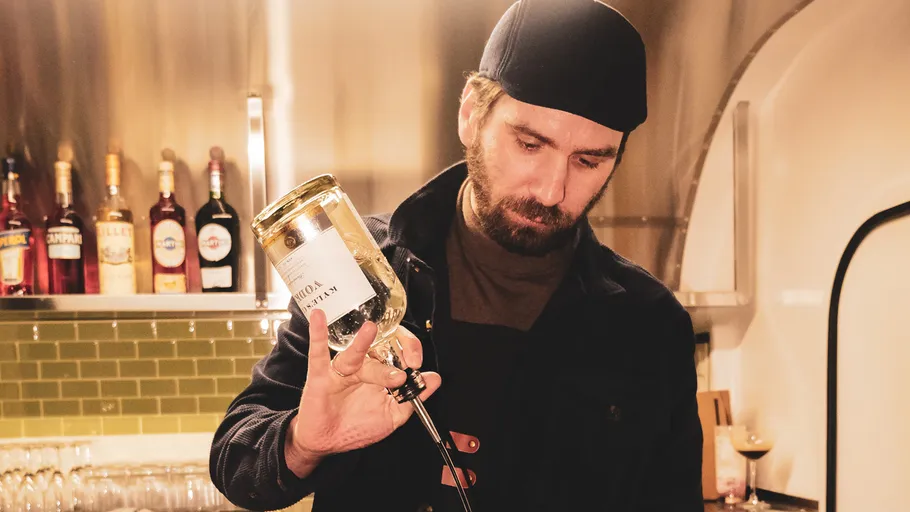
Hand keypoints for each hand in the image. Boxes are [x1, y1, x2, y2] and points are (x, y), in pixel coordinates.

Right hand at [284, 309, 441, 477]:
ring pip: (356, 356)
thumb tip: (435, 378)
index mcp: (380, 371)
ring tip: (370, 329)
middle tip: (408, 364)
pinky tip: (319, 318)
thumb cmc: (357, 427)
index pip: (397, 348)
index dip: (410, 350)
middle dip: (395, 353)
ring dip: (363, 343)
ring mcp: (341, 369)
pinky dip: (318, 335)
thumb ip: (413, 397)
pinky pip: (318, 353)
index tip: (416, 362)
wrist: (327, 443)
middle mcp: (362, 365)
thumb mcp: (392, 415)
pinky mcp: (320, 376)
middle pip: (379, 348)